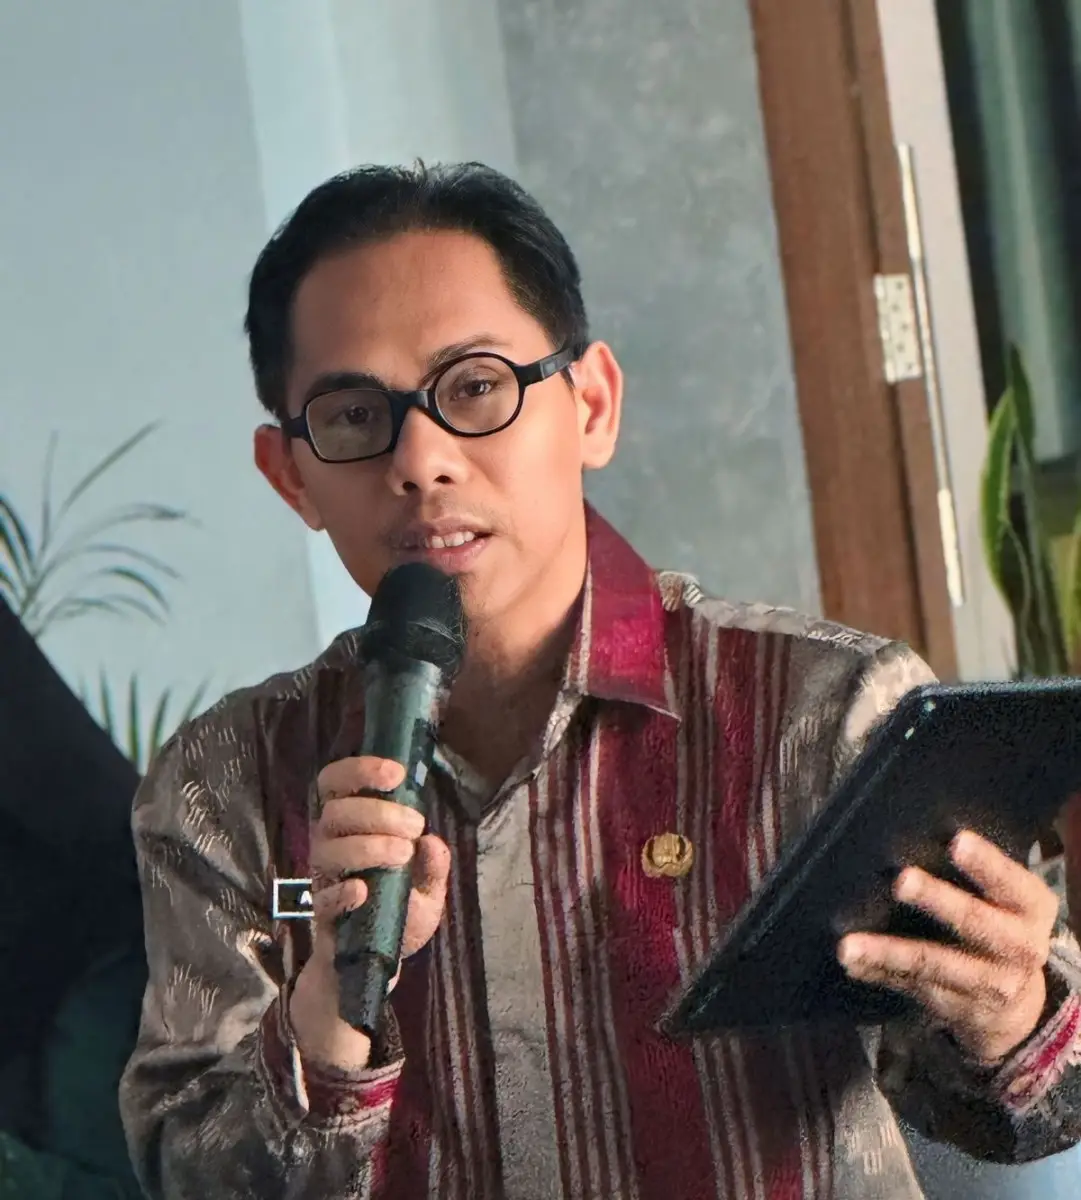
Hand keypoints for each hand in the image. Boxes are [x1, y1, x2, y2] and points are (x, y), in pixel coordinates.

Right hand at [289, 755, 449, 1070]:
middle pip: (336, 811)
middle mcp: (331, 846)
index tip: (396, 773)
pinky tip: (364, 890)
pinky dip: (344, 891)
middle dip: (378, 811)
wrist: (374, 969)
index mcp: (352, 828)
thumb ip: (434, 866)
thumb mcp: (428, 891)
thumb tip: (433, 843)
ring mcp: (325, 881)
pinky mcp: (323, 916)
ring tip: (402, 855)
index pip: (338, 784)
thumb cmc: (397, 916)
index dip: (360, 769)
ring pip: (329, 847)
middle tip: (414, 825)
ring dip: (368, 845)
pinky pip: (325, 899)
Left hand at [838, 830, 1059, 1064]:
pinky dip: (877, 972)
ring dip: (888, 952)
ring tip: (850, 944)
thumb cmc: (1001, 921)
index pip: (1011, 883)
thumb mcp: (1010, 899)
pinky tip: (852, 963)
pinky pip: (908, 986)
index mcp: (1031, 909)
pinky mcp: (953, 1004)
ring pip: (932, 964)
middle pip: (974, 923)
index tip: (957, 841)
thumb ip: (982, 875)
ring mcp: (987, 984)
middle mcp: (1018, 949)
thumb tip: (921, 835)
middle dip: (937, 900)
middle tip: (902, 881)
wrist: (1018, 1000)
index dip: (986, 864)